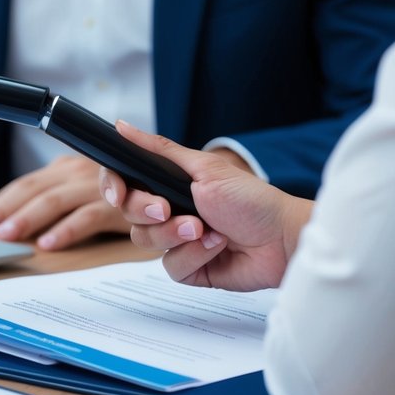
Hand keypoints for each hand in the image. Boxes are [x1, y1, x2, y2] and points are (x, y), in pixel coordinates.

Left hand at [0, 155, 129, 249]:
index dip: (0, 202)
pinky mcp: (120, 205)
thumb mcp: (84, 195)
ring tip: (7, 235)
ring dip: (28, 218)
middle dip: (5, 210)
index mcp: (67, 169)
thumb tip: (13, 224)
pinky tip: (48, 244)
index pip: (26, 184)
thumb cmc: (122, 198)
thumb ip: (56, 202)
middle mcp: (80, 171)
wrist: (170, 194)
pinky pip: (88, 217)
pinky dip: (66, 230)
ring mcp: (99, 185)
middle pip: (34, 189)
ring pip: (55, 200)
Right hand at [99, 121, 312, 290]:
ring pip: (145, 241)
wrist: (282, 238)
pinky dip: (194, 255)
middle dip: (148, 211)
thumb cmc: (250, 199)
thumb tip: (122, 127)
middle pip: (129, 214)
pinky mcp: (188, 267)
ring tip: (206, 228)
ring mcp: (177, 241)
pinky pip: (171, 266)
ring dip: (176, 234)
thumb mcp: (203, 167)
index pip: (123, 183)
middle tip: (169, 209)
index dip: (112, 188)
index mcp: (168, 183)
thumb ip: (158, 150)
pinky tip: (217, 246)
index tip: (117, 193)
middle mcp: (169, 211)